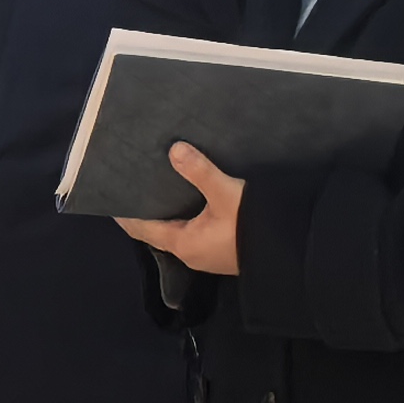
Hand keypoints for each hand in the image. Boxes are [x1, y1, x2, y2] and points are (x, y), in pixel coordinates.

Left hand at [118, 144, 245, 276]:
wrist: (293, 251)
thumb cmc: (253, 227)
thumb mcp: (226, 194)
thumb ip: (200, 171)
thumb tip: (174, 149)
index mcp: (183, 243)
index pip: (142, 228)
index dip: (125, 212)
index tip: (110, 194)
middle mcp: (190, 252)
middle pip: (157, 229)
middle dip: (145, 208)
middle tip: (132, 182)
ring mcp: (207, 253)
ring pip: (176, 230)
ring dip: (166, 211)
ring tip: (156, 184)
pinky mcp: (222, 249)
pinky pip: (194, 230)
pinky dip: (184, 214)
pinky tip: (188, 196)